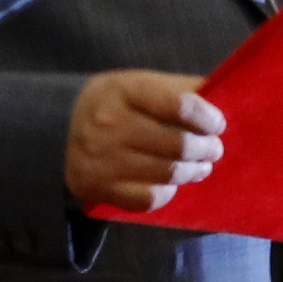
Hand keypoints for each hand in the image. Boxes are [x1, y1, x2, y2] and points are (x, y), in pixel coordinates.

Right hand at [65, 70, 224, 211]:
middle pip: (178, 144)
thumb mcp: (143, 82)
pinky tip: (171, 182)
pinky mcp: (96, 188)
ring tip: (200, 166)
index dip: (208, 118)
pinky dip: (167, 192)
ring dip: (193, 171)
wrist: (58, 126)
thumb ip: (182, 90)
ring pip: (167, 174)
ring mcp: (101, 159)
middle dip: (206, 148)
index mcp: (127, 91)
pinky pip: (147, 199)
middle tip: (213, 149)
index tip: (217, 124)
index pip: (181, 105)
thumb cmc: (117, 102)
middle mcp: (110, 125)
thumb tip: (224, 99)